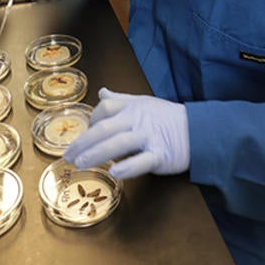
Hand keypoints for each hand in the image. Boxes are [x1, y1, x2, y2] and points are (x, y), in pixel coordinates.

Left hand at [64, 88, 188, 178]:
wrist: (196, 129)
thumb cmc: (165, 117)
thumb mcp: (142, 102)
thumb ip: (120, 98)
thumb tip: (101, 91)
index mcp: (132, 106)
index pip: (104, 110)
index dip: (90, 122)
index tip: (82, 136)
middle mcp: (138, 119)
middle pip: (106, 128)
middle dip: (84, 142)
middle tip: (68, 156)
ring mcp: (149, 137)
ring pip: (120, 143)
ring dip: (98, 153)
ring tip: (81, 163)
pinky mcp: (161, 155)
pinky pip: (142, 160)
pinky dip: (128, 167)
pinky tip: (114, 173)